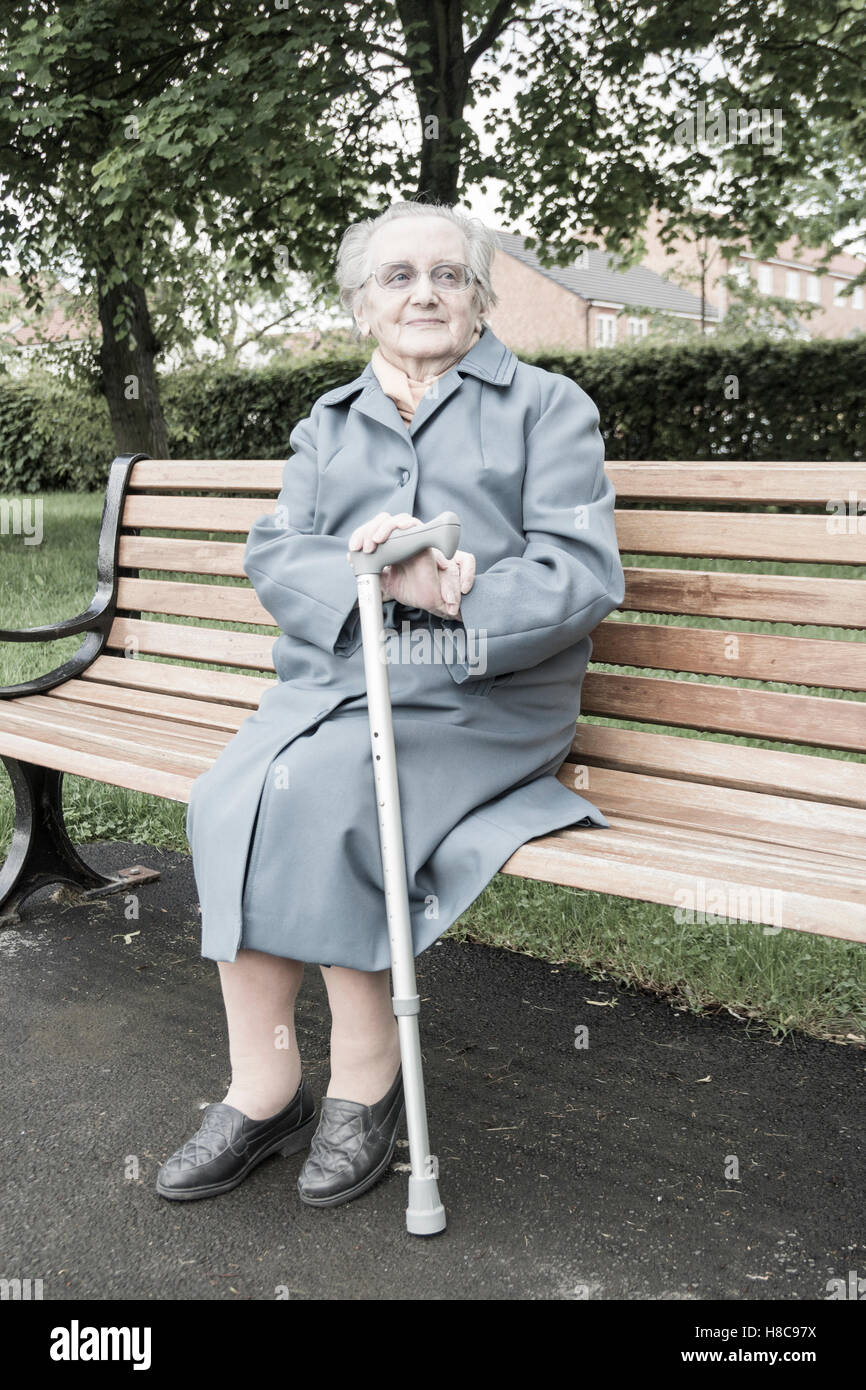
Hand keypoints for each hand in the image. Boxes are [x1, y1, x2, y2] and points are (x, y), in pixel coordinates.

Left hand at [347, 512, 474, 618]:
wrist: (425, 600)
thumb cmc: (408, 589)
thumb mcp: (383, 579)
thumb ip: (370, 568)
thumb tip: (352, 557)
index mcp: (390, 545)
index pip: (373, 529)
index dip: (361, 534)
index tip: (353, 549)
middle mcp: (401, 539)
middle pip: (383, 520)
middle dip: (369, 530)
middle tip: (363, 547)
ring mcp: (412, 539)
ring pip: (397, 519)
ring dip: (384, 527)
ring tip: (376, 541)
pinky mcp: (424, 542)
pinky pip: (416, 525)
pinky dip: (406, 524)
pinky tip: (398, 529)